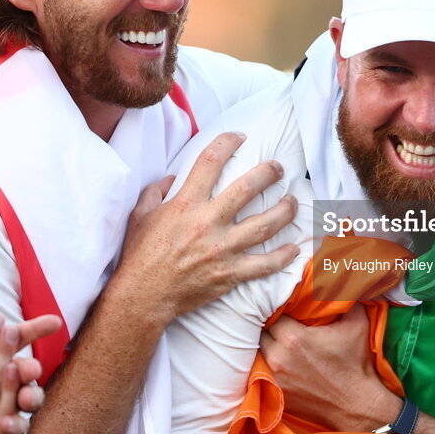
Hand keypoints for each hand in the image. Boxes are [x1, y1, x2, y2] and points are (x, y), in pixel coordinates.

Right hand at [114, 131, 299, 322]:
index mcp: (185, 205)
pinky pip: (264, 264)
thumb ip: (156, 191)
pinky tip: (294, 249)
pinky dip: (283, 257)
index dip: (227, 143)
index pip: (209, 163)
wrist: (143, 296)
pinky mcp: (230, 274)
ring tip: (294, 202)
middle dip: (268, 173)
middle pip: (247, 189)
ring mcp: (222, 249)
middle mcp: (207, 223)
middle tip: (279, 168)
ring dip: (285, 211)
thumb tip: (173, 177)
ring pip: (264, 225)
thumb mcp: (140, 215)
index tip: (240, 137)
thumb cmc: (140, 255)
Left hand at [260, 304, 398, 430]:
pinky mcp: (276, 393)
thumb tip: (343, 279)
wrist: (357, 405)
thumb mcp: (357, 324)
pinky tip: (280, 359)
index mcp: (294, 338)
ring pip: (258, 352)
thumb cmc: (356, 363)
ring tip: (277, 339)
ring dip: (266, 344)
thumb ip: (345, 299)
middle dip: (269, 326)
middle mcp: (279, 357)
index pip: (271, 314)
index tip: (285, 308)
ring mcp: (275, 378)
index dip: (277, 309)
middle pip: (260, 333)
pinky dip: (268, 364)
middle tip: (279, 321)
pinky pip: (262, 372)